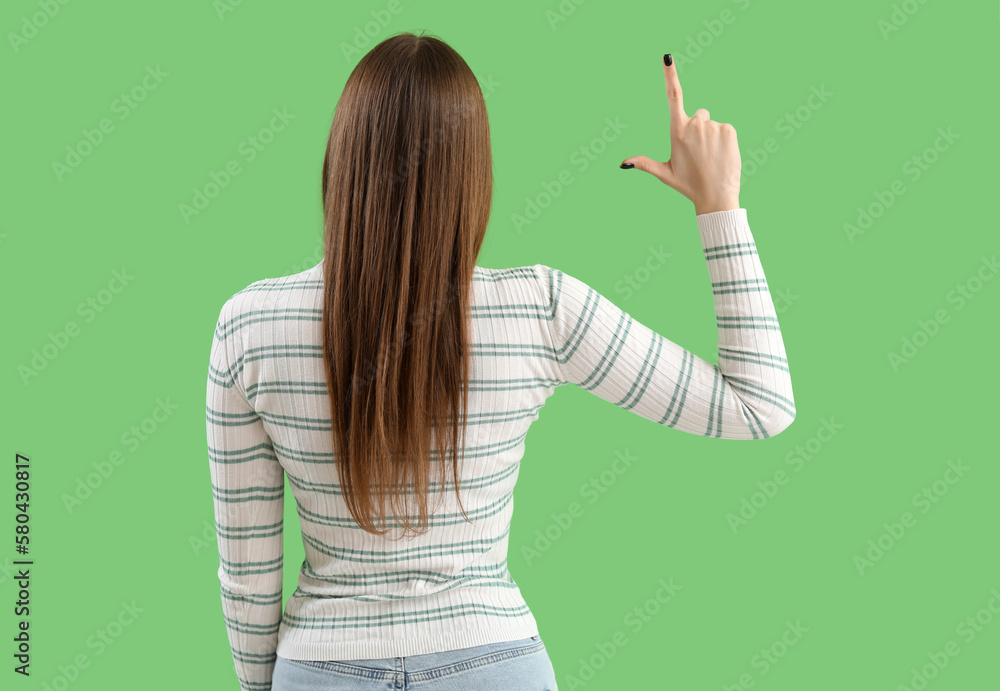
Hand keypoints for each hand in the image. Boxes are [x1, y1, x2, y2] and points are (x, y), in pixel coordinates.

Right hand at [621, 55, 741, 214]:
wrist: (716, 197)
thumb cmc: (688, 185)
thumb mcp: (665, 173)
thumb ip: (644, 163)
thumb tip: (622, 163)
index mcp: (677, 131)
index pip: (673, 97)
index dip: (670, 76)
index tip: (667, 57)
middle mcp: (694, 125)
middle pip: (698, 115)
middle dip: (699, 128)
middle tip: (699, 152)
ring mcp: (712, 126)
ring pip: (712, 123)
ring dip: (712, 136)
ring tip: (711, 157)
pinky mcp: (729, 129)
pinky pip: (725, 128)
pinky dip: (724, 139)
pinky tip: (722, 155)